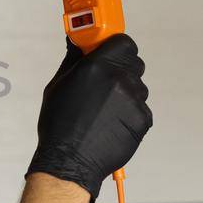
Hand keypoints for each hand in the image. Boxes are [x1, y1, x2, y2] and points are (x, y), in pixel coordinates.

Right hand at [26, 35, 152, 202]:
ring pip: (138, 87)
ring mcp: (133, 100)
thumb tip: (78, 41)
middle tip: (106, 82)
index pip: (123, 41)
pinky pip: (141, 108)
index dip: (117, 46)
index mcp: (97, 66)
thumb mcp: (59, 85)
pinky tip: (111, 123)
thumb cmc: (59, 125)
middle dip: (122, 68)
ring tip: (104, 110)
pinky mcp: (142, 120)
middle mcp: (118, 79)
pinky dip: (129, 114)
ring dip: (126, 93)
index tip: (110, 51)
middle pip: (134, 62)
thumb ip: (75, 59)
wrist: (69, 161)